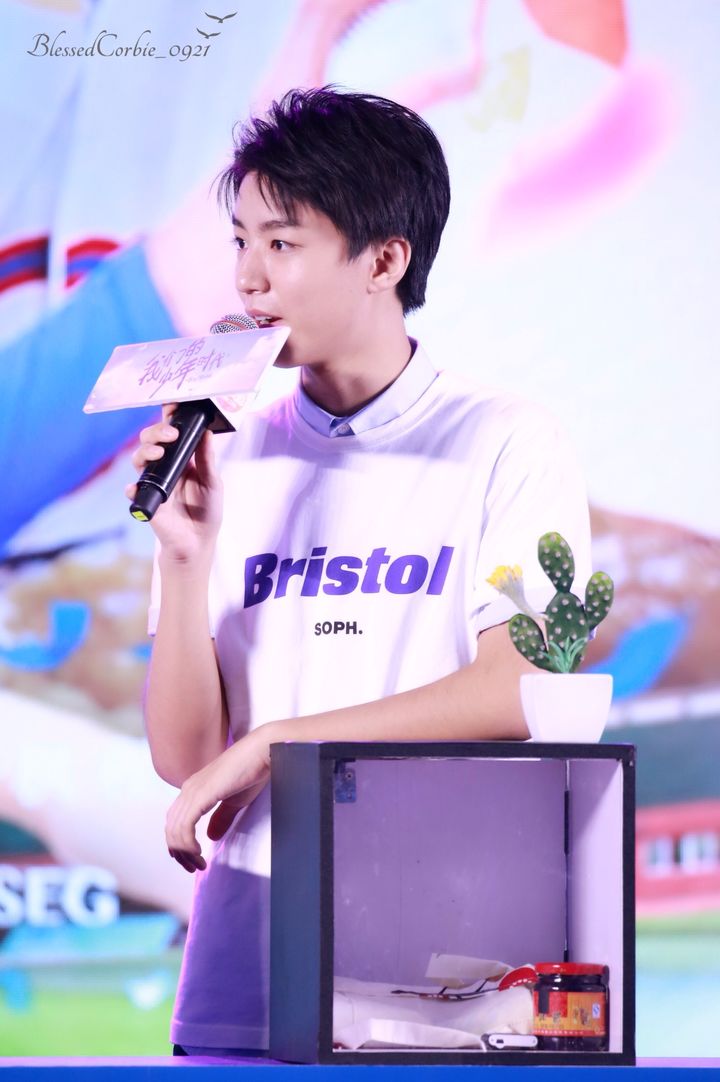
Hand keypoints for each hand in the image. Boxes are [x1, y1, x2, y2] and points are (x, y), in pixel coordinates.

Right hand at [125, 403, 223, 562]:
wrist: (198, 541)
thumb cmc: (207, 511)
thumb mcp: (213, 482)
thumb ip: (207, 459)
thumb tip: (207, 432)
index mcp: (182, 458)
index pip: (171, 432)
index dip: (169, 417)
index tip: (172, 405)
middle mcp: (164, 467)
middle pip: (151, 440)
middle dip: (156, 431)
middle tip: (170, 433)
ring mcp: (154, 482)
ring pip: (139, 459)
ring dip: (145, 451)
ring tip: (158, 453)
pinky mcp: (147, 500)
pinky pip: (133, 491)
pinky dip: (132, 488)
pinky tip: (136, 486)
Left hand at [165, 728, 271, 872]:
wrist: (262, 750)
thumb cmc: (252, 771)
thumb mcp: (235, 801)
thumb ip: (221, 818)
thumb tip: (211, 836)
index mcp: (194, 789)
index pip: (175, 821)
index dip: (180, 844)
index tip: (194, 859)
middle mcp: (188, 789)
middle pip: (171, 828)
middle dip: (180, 853)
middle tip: (195, 868)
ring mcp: (193, 791)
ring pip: (175, 830)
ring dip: (184, 852)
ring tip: (199, 864)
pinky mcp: (201, 795)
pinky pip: (184, 826)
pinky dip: (187, 843)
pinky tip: (199, 852)